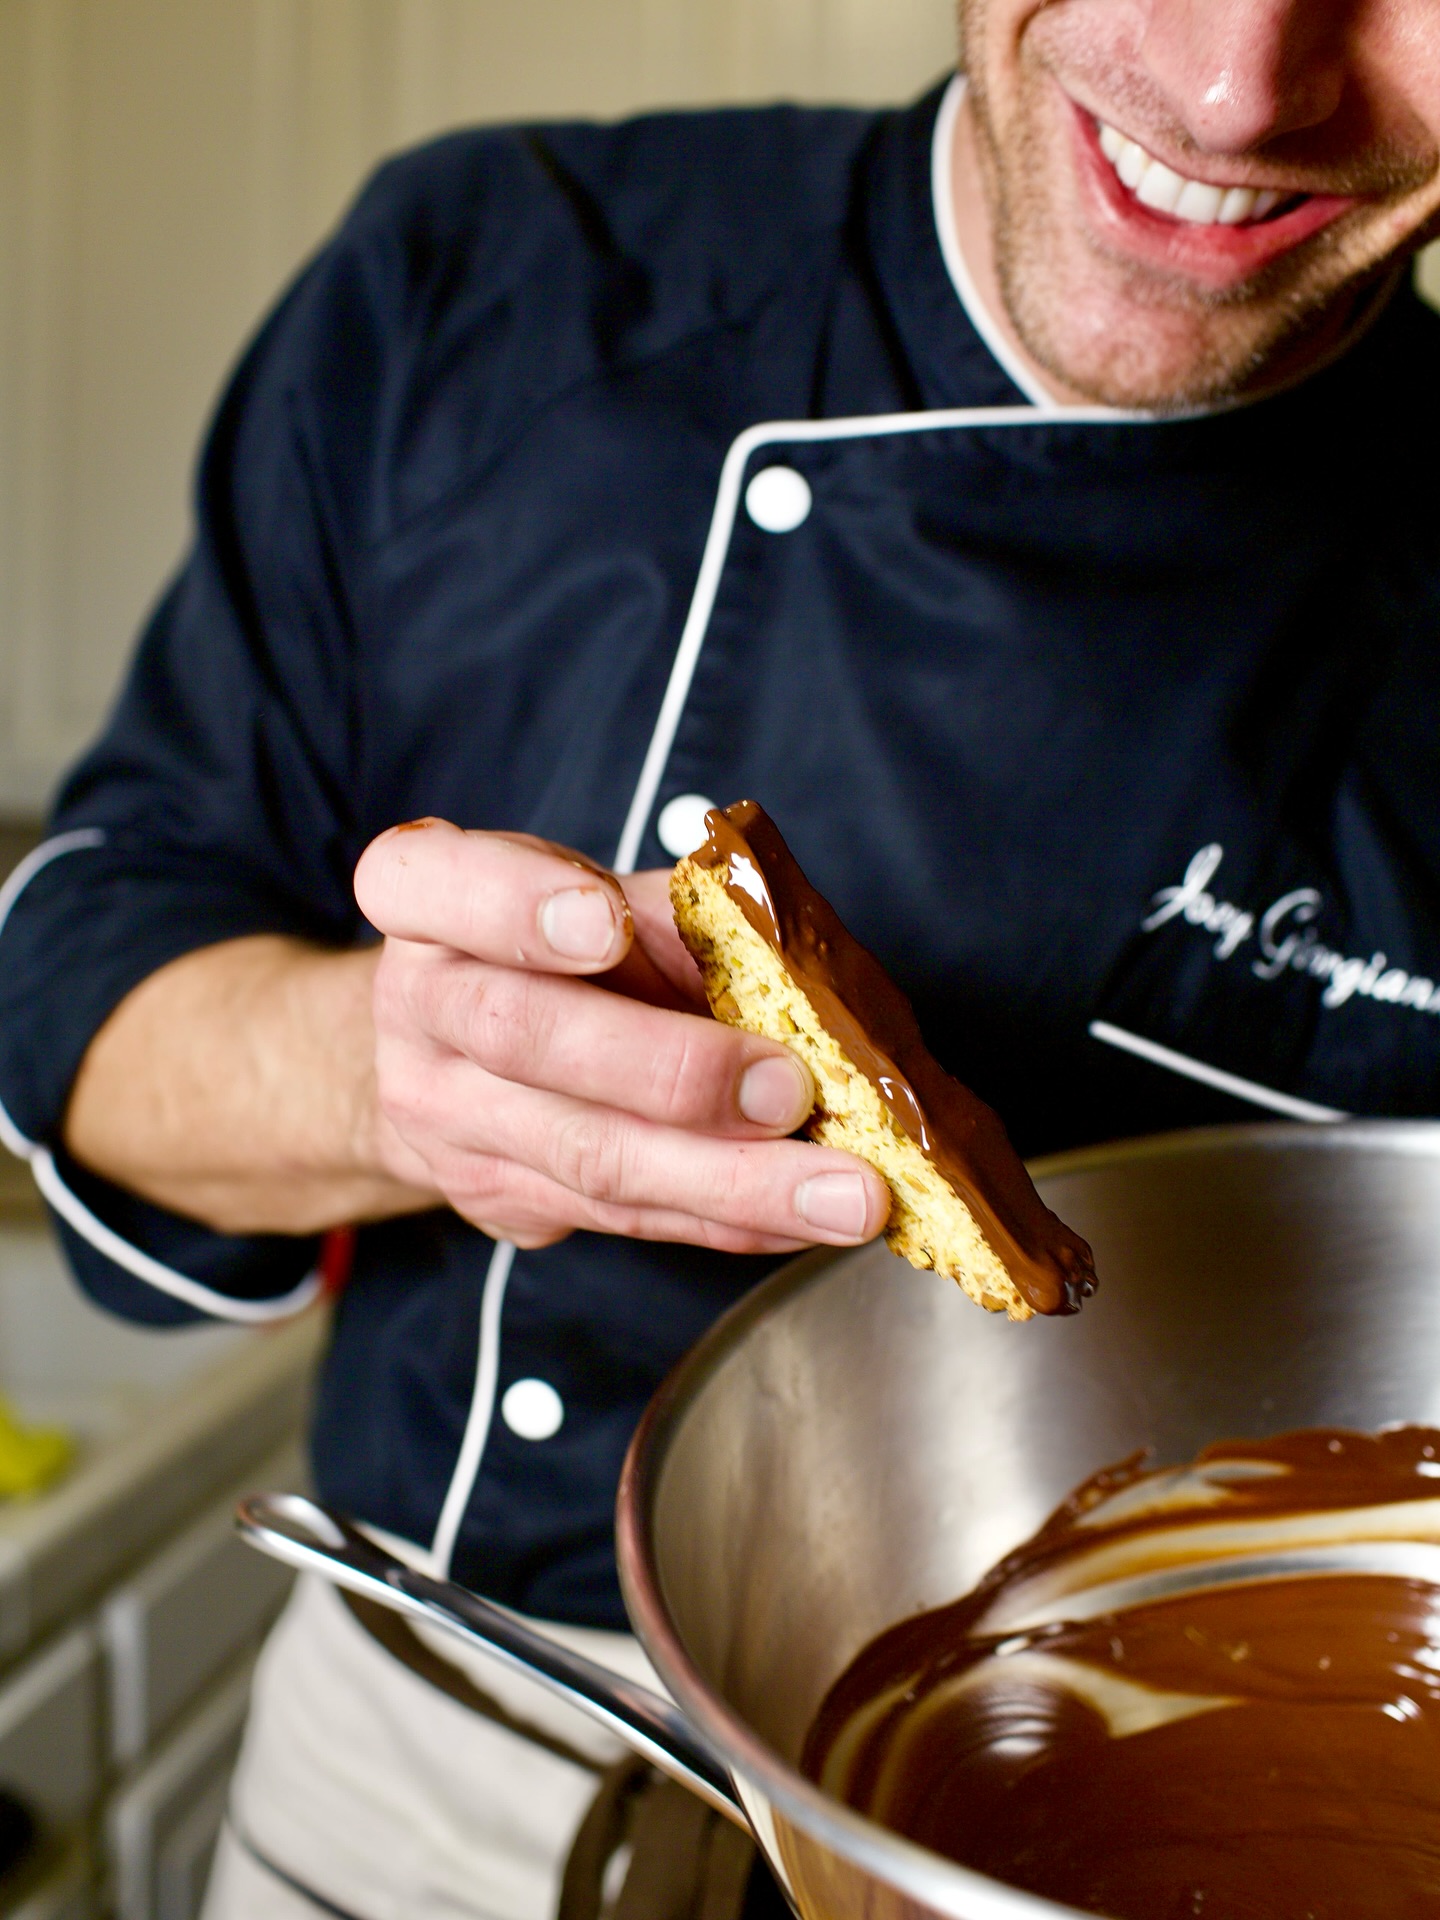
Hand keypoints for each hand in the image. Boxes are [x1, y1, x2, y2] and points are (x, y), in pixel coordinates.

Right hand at [353, 818, 890, 1252]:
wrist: (448, 1053)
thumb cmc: (552, 955)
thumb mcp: (605, 896)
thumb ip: (681, 914)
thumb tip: (806, 978)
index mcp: (431, 898)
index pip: (443, 885)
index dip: (519, 905)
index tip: (605, 922)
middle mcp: (423, 1009)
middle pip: (525, 1038)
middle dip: (671, 1071)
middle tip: (788, 1090)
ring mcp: (450, 1119)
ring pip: (590, 1156)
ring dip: (734, 1182)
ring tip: (844, 1193)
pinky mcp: (502, 1201)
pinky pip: (629, 1219)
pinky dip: (731, 1219)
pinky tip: (805, 1214)